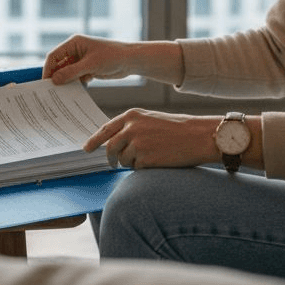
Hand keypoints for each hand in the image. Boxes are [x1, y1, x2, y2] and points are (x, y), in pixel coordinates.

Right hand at [43, 35, 182, 85]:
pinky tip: (72, 95)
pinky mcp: (87, 69)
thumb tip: (54, 80)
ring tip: (59, 95)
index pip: (54, 56)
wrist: (131, 61)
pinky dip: (74, 85)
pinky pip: (75, 78)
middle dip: (55, 77)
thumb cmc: (112, 56)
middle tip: (49, 92)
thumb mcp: (90, 65)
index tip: (44, 83)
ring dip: (64, 82)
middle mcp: (75, 50)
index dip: (48, 69)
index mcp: (74, 43)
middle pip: (59, 64)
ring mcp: (81, 60)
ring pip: (67, 72)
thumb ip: (71, 72)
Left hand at [83, 108, 219, 168]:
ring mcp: (137, 144)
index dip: (94, 140)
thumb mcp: (150, 119)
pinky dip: (143, 168)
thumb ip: (131, 128)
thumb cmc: (177, 128)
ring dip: (132, 162)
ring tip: (151, 156)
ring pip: (123, 160)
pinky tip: (157, 160)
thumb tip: (113, 143)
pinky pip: (136, 168)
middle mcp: (131, 128)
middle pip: (110, 148)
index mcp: (131, 116)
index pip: (105, 130)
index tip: (86, 148)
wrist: (198, 136)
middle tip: (114, 164)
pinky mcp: (145, 159)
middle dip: (111, 158)